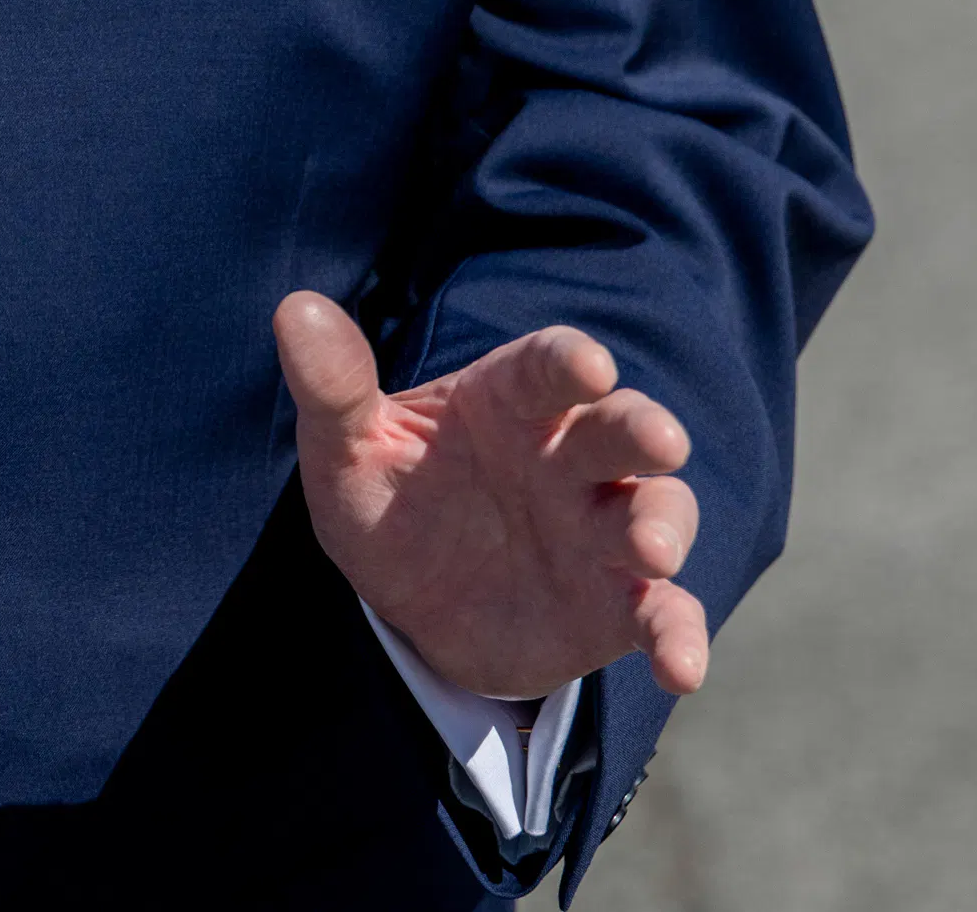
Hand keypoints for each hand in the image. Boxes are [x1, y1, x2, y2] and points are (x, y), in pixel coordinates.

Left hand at [273, 293, 706, 702]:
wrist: (413, 610)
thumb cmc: (391, 504)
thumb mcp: (347, 452)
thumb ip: (332, 387)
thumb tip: (295, 308)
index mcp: (509, 401)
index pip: (546, 367)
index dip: (570, 361)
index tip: (587, 364)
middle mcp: (567, 456)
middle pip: (619, 428)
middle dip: (643, 430)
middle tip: (658, 441)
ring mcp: (599, 528)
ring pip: (656, 509)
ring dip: (664, 524)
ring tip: (651, 548)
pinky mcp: (616, 603)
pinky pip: (660, 611)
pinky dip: (679, 635)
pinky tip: (680, 668)